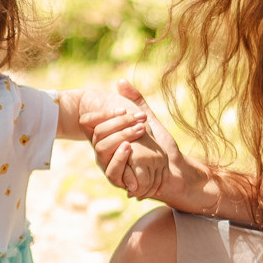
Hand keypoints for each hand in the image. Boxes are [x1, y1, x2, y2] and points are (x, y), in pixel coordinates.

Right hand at [93, 79, 178, 200]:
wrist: (173, 170)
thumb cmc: (160, 146)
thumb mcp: (148, 120)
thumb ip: (135, 101)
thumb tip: (120, 81)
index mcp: (106, 136)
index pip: (89, 122)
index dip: (99, 114)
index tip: (122, 107)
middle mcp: (103, 151)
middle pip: (97, 134)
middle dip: (117, 123)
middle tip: (139, 118)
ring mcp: (108, 166)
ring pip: (101, 150)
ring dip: (119, 137)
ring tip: (137, 130)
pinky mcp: (119, 181)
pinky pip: (111, 171)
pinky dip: (119, 158)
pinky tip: (129, 147)